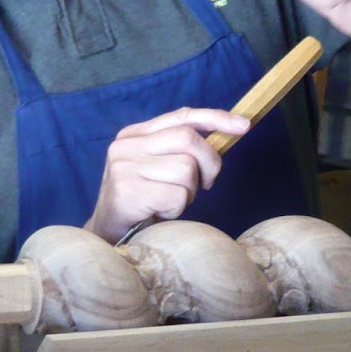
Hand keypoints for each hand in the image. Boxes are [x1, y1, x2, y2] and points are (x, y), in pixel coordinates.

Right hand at [84, 106, 249, 242]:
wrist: (107, 235)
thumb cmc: (142, 201)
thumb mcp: (156, 167)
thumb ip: (180, 148)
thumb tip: (225, 133)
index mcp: (134, 134)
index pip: (182, 116)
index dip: (215, 118)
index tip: (243, 125)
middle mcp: (126, 146)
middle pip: (188, 139)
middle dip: (209, 163)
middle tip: (205, 184)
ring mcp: (124, 168)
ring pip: (186, 169)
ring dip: (189, 192)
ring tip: (171, 201)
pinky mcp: (127, 192)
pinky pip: (177, 195)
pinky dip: (178, 208)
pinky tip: (161, 213)